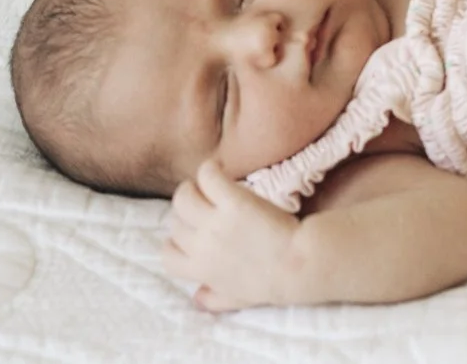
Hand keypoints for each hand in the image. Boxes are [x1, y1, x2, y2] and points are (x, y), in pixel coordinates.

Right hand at [163, 161, 304, 311]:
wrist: (298, 264)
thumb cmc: (272, 281)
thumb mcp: (237, 299)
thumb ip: (213, 299)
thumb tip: (196, 298)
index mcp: (199, 269)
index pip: (167, 254)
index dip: (175, 240)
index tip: (189, 231)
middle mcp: (201, 245)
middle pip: (176, 220)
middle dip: (187, 210)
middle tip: (203, 200)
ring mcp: (215, 222)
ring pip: (184, 196)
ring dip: (192, 186)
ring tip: (208, 181)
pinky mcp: (234, 202)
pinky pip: (208, 177)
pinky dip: (209, 169)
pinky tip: (219, 167)